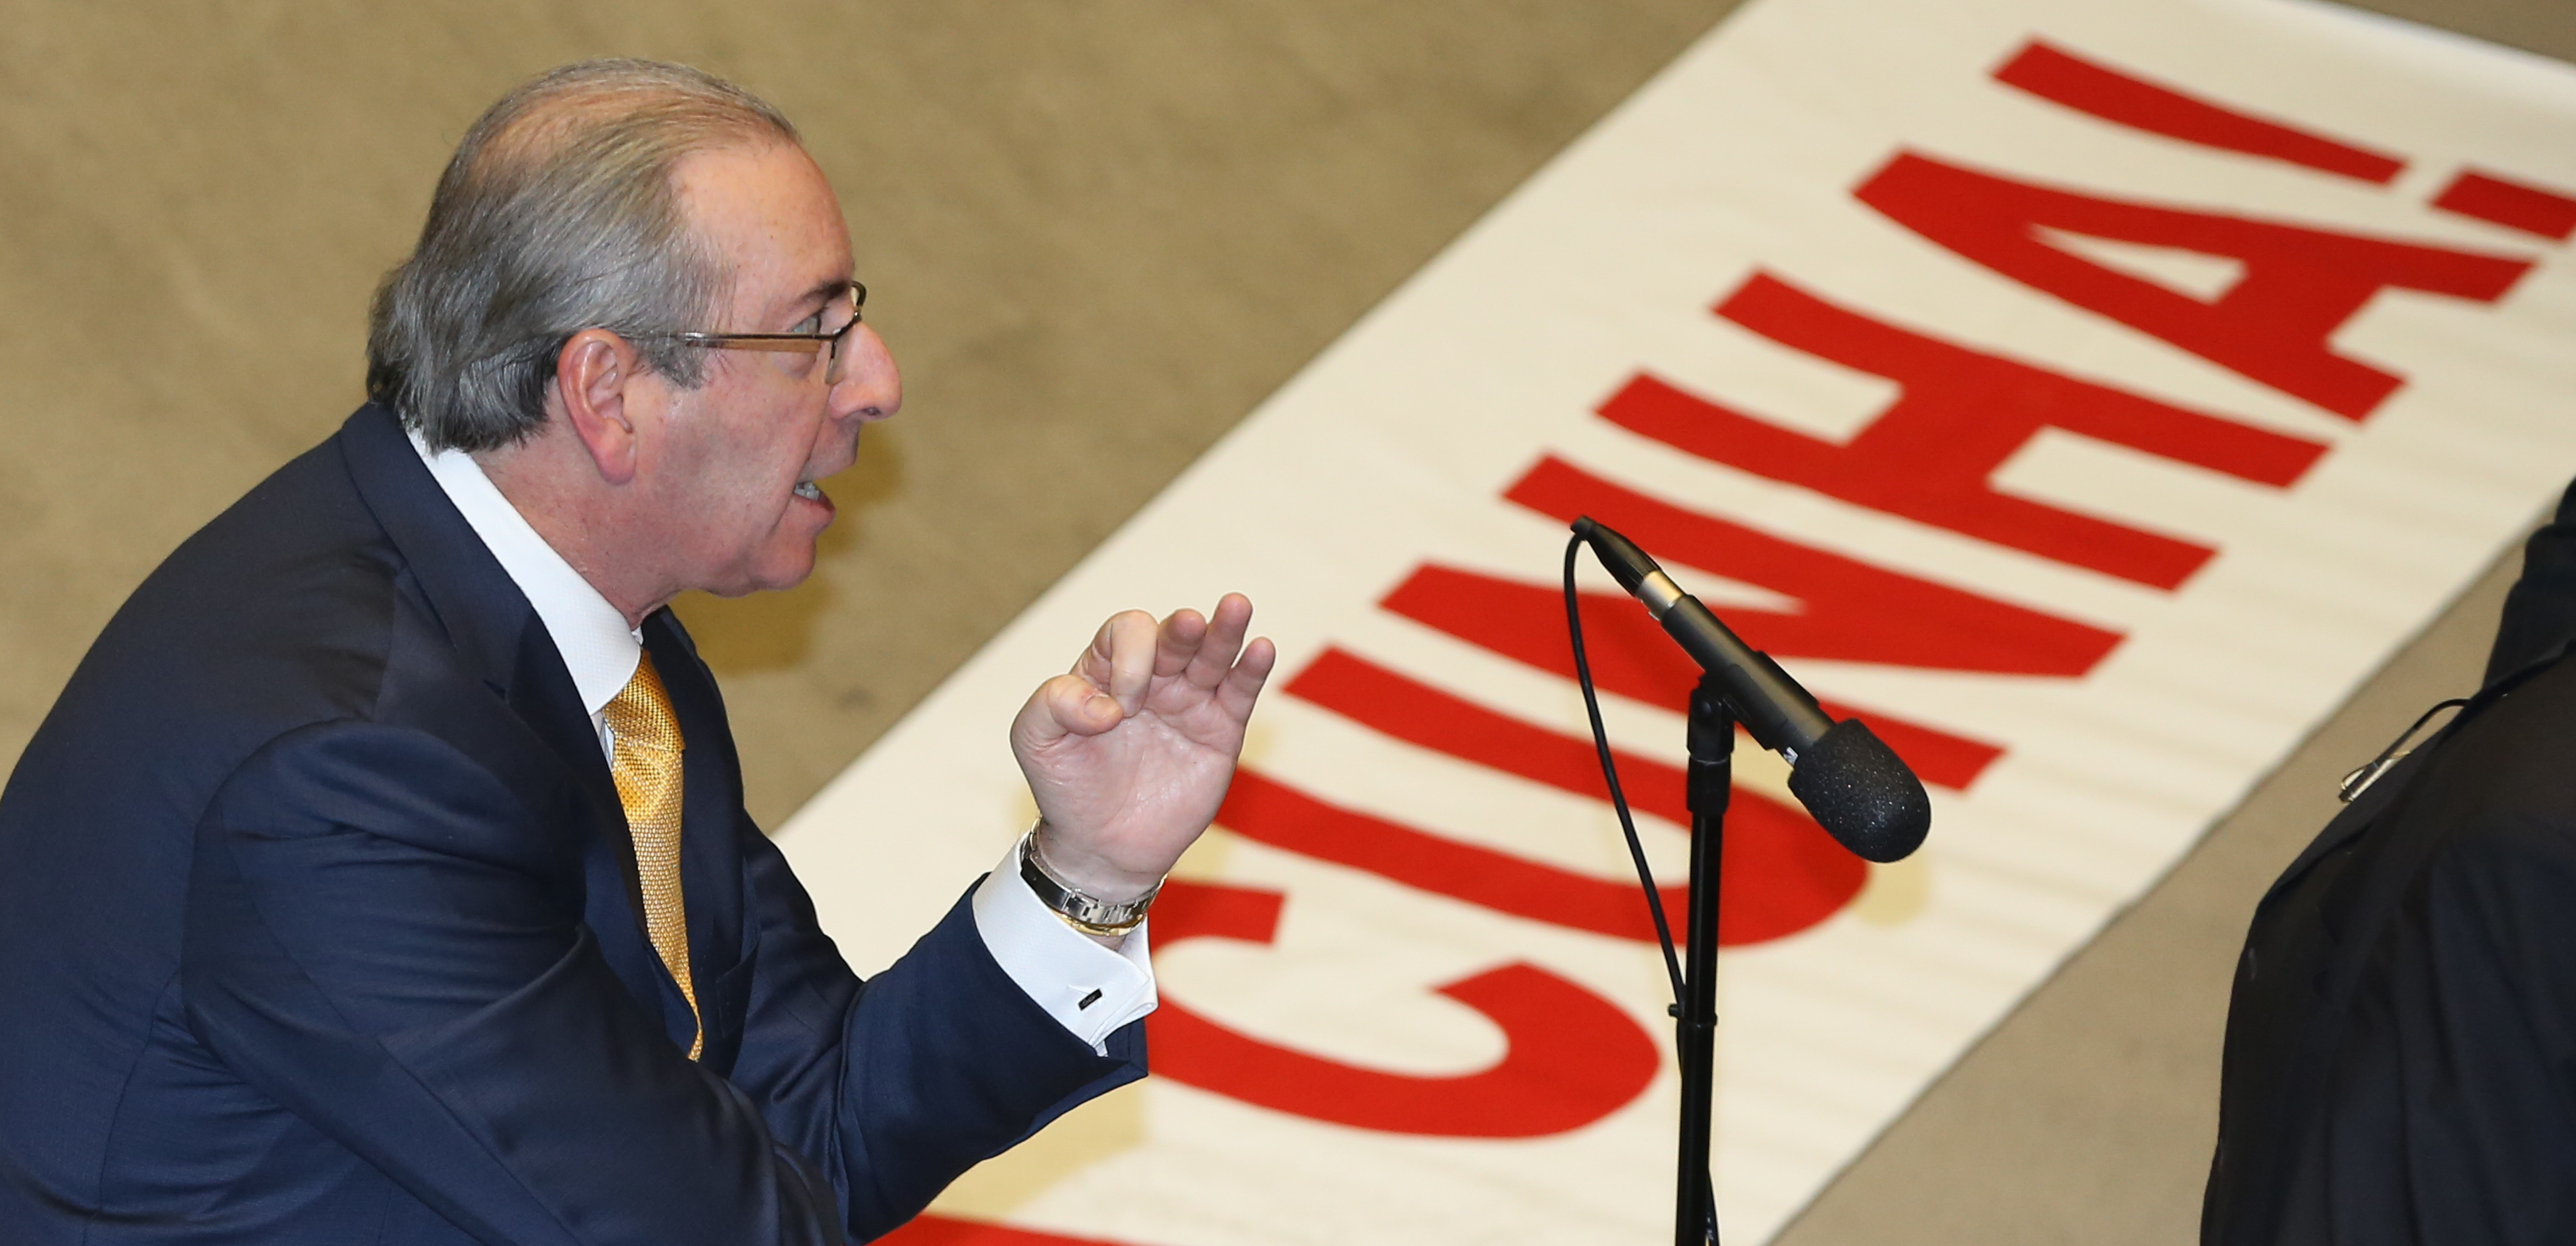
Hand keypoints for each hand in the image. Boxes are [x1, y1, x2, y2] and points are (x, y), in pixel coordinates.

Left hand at [1011, 593, 1275, 902]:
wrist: (1102, 847)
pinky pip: (1240, 692)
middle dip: (1181, 630)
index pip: (1126, 634)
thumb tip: (1105, 706)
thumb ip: (1052, 704)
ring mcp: (1189, 701)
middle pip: (1175, 633)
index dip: (1128, 660)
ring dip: (1225, 629)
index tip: (1119, 712)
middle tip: (1188, 626)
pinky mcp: (1221, 731)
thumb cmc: (1067, 788)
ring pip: (1213, 653)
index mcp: (1107, 668)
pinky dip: (1252, 669)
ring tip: (1236, 605)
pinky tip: (1261, 648)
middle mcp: (1153, 677)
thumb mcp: (1035, 741)